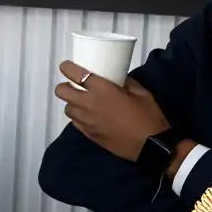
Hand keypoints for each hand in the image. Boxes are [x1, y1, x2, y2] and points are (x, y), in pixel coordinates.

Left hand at [55, 63, 170, 161]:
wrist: (149, 145)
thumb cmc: (148, 116)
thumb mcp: (141, 93)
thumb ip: (126, 82)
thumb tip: (118, 79)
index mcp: (102, 90)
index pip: (76, 74)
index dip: (67, 68)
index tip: (66, 66)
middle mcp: (89, 104)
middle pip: (62, 92)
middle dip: (64, 86)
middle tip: (74, 86)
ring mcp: (86, 120)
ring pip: (66, 108)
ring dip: (72, 103)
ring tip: (82, 102)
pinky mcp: (87, 133)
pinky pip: (74, 122)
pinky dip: (77, 117)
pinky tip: (88, 116)